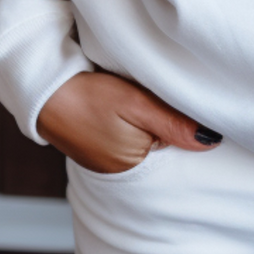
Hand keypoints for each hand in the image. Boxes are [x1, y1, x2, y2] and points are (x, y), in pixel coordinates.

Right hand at [36, 70, 222, 173]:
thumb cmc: (86, 96)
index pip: (178, 145)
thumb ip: (173, 122)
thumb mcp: (136, 104)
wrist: (42, 88)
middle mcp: (125, 165)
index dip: (190, 121)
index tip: (201, 100)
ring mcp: (110, 155)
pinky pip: (130, 132)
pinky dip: (136, 117)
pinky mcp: (99, 141)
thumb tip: (211, 139)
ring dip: (154, 116)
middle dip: (173, 119)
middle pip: (164, 141)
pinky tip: (135, 100)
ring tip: (154, 92)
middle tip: (176, 90)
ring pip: (148, 134)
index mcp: (136, 162)